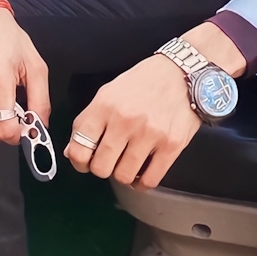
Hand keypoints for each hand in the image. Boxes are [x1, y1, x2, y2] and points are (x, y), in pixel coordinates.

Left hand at [64, 22, 244, 187]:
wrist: (184, 73)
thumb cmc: (145, 82)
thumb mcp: (109, 92)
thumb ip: (89, 121)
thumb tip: (72, 152)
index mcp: (105, 105)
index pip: (79, 148)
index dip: (79, 161)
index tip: (85, 161)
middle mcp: (125, 120)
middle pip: (100, 167)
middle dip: (102, 168)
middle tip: (110, 160)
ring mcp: (150, 134)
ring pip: (123, 176)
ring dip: (123, 174)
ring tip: (128, 163)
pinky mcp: (171, 145)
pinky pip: (150, 180)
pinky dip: (142, 183)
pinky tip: (142, 172)